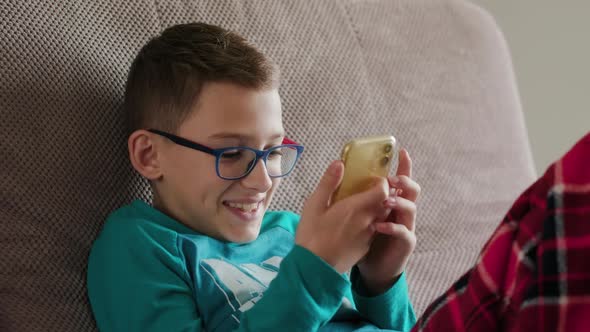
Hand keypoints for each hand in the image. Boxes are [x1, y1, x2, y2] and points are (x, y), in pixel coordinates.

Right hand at [296, 161, 390, 272]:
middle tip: (366, 189)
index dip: (381, 182)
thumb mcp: (314, 205)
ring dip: (376, 209)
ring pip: (380, 217)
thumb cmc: (312, 235)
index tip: (370, 178)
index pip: (383, 189)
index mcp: (357, 207)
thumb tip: (339, 163)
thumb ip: (329, 183)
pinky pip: (374, 230)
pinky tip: (354, 224)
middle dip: (380, 194)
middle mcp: (368, 221)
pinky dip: (370, 223)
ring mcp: (369, 236)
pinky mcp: (366, 247)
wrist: (315, 269)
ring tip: (360, 206)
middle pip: (385, 203)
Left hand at [356, 148, 419, 294]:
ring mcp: (405, 226)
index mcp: (388, 200)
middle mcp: (400, 211)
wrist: (367, 267)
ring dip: (400, 201)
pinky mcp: (404, 244)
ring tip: (386, 199)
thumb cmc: (358, 237)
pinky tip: (379, 225)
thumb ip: (347, 191)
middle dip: (405, 181)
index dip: (403, 166)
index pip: (398, 180)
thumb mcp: (348, 210)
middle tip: (392, 179)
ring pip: (411, 209)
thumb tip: (339, 165)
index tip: (401, 152)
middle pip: (412, 191)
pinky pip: (404, 233)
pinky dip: (393, 227)